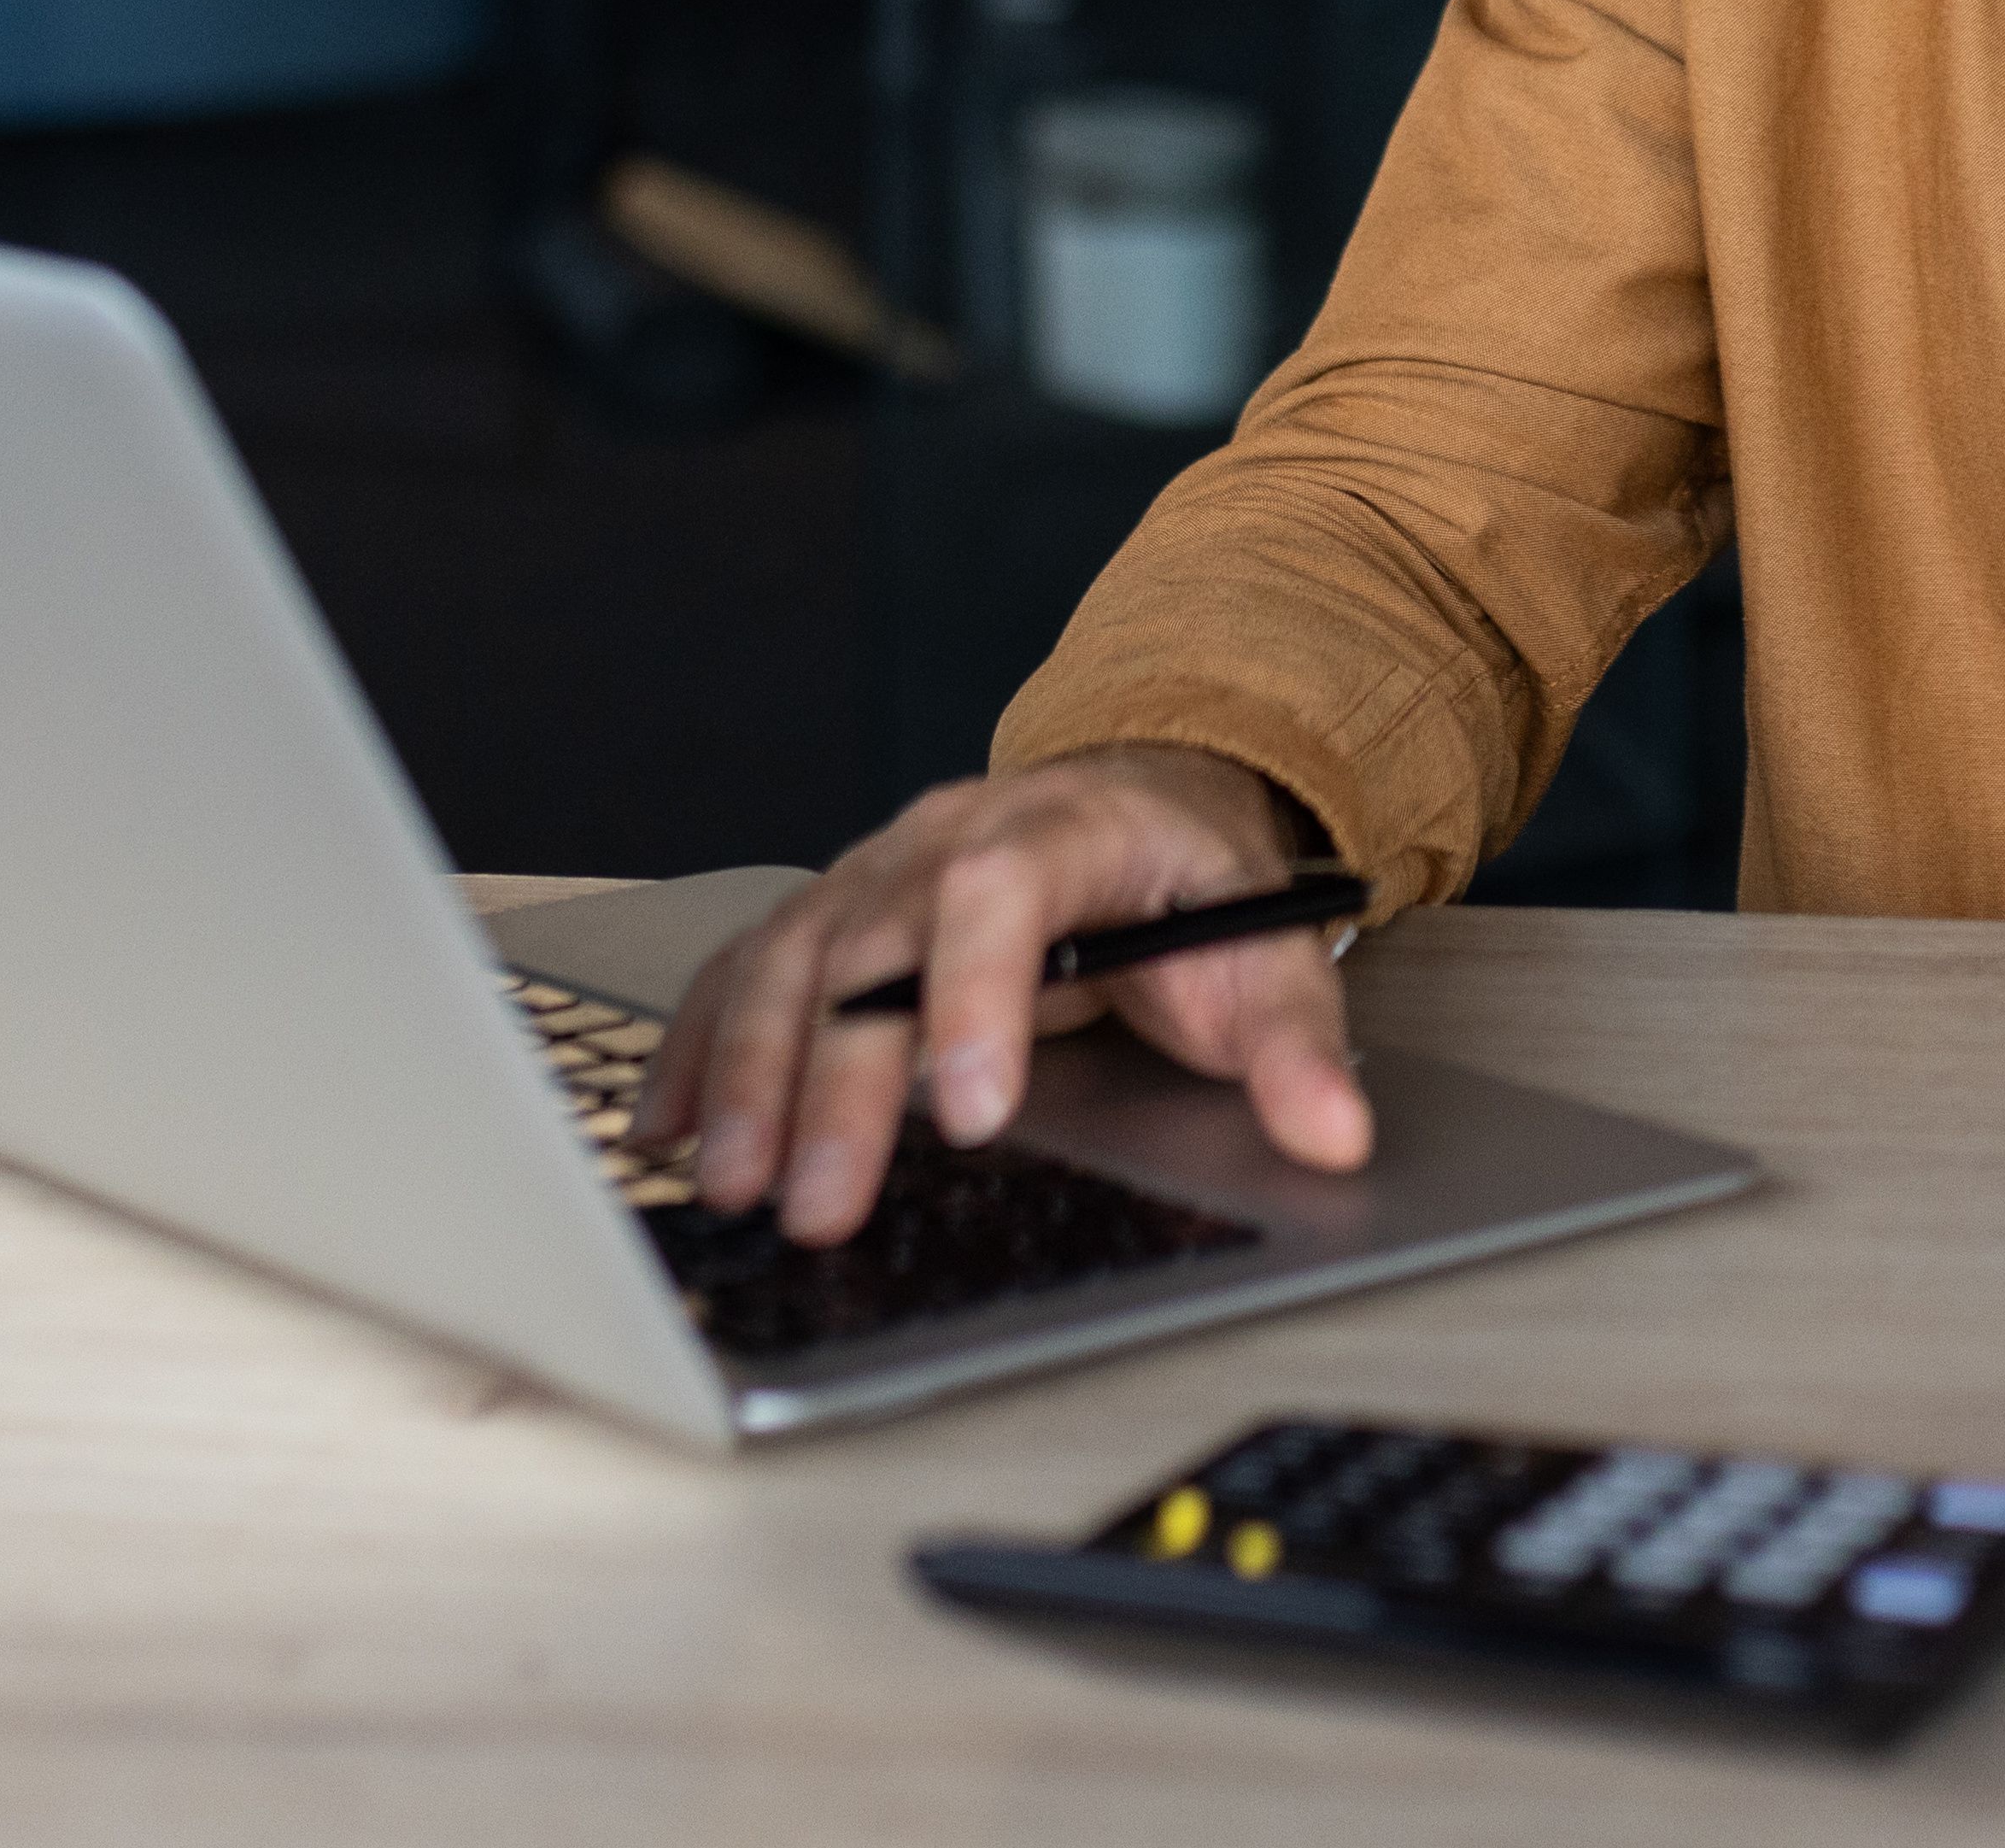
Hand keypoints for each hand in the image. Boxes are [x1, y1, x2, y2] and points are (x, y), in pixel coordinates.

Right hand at [639, 745, 1370, 1245]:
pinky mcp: (828, 914)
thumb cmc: (1190, 887)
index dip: (976, 997)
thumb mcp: (1265, 951)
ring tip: (736, 1186)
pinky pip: (746, 971)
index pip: (999, 893)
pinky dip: (701, 1049)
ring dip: (752, 1075)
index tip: (971, 1113)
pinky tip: (668, 1132)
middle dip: (837, 1081)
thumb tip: (1336, 1133)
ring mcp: (873, 872)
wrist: (1143, 801)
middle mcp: (944, 837)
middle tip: (821, 1202)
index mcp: (1061, 829)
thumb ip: (1295, 1045)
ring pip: (790, 959)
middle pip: (870, 945)